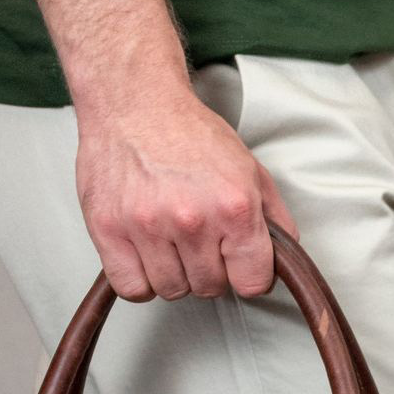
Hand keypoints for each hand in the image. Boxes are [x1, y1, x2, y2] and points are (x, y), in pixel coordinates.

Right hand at [75, 87, 297, 300]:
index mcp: (234, 206)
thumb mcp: (249, 169)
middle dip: (209, 270)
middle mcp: (192, 219)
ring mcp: (147, 226)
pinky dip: (140, 280)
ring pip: (171, 290)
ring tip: (170, 240)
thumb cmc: (189, 134)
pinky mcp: (109, 230)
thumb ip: (273, 217)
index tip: (237, 264)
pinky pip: (132, 288)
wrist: (135, 104)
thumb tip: (283, 259)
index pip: (252, 282)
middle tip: (199, 240)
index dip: (247, 275)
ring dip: (174, 273)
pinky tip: (146, 255)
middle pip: (210, 288)